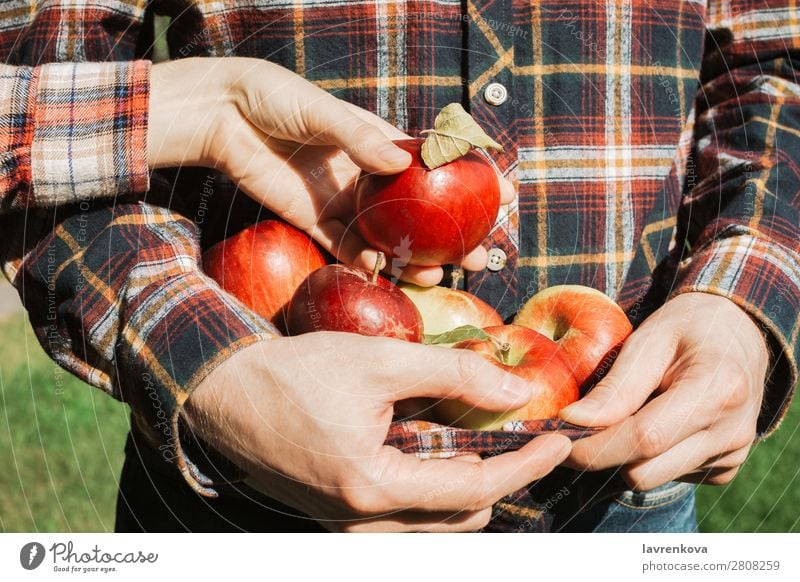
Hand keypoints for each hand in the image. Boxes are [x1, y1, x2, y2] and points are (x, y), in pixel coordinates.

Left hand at [147, 57, 514, 284]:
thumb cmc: (275, 97)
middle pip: (421, 210)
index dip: (471, 178)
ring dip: (418, 257)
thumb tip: (398, 165)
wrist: (224, 116)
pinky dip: (368, 261)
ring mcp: (344, 201)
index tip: (505, 193)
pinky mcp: (316, 221)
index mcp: (379, 141)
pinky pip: (348, 247)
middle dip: (454, 231)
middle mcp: (368, 175)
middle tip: (481, 251)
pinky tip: (388, 272)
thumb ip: (358, 138)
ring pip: (391, 236)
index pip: (436, 163)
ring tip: (445, 273)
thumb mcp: (320, 110)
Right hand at [182, 333, 570, 531]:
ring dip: (464, 482)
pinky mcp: (337, 515)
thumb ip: (455, 377)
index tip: (558, 441)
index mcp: (373, 490)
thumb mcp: (380, 361)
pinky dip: (432, 485)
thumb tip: (517, 392)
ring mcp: (346, 525)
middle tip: (515, 431)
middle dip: (497, 476)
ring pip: (434, 521)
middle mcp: (362, 523)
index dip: (524, 465)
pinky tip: (431, 446)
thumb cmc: (294, 373)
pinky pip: (405, 515)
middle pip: (459, 515)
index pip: (475, 490)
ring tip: (474, 434)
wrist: (223, 392)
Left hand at [560, 292, 768, 489]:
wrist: (739, 333)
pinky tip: (654, 422)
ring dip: (624, 456)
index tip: (557, 436)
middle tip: (579, 425)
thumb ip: (615, 386)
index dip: (593, 444)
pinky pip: (668, 477)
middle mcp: (733, 431)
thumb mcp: (649, 340)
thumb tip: (571, 421)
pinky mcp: (725, 469)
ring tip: (625, 414)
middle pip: (644, 469)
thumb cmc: (687, 327)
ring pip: (652, 479)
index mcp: (718, 390)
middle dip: (602, 452)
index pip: (644, 438)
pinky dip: (649, 458)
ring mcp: (733, 456)